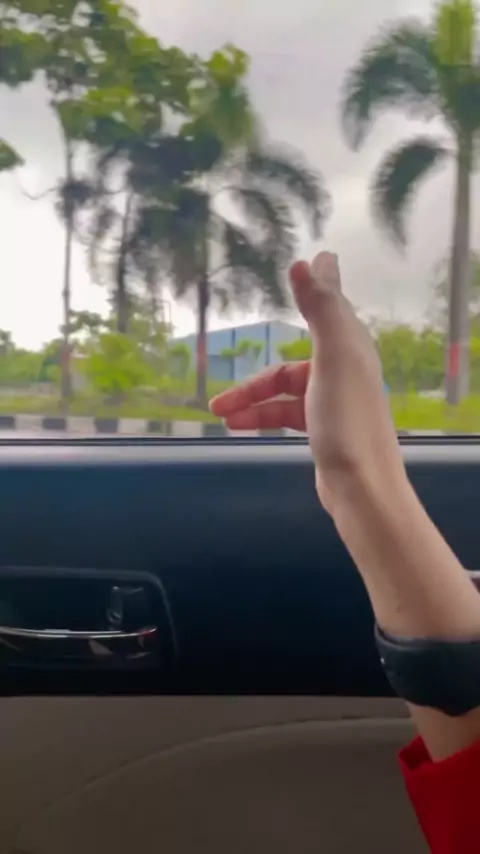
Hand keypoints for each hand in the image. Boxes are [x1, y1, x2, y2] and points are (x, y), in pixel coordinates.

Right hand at [209, 251, 406, 515]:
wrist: (361, 487)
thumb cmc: (347, 420)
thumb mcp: (332, 359)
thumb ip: (321, 310)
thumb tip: (306, 261)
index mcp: (350, 348)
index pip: (329, 306)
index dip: (318, 285)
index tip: (317, 258)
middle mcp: (344, 370)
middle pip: (292, 361)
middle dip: (256, 379)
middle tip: (218, 399)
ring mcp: (333, 402)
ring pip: (284, 392)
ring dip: (252, 400)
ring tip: (219, 416)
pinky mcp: (325, 429)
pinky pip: (286, 413)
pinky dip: (263, 416)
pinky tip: (241, 426)